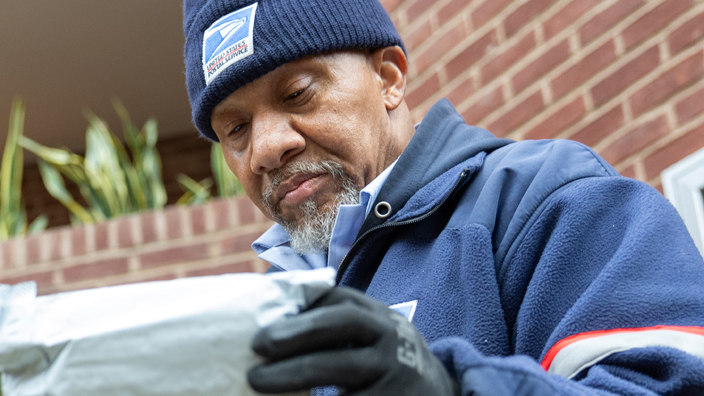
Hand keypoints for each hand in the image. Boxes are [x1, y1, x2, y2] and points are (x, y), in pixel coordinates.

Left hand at [248, 287, 459, 394]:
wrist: (434, 393)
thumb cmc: (382, 361)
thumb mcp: (370, 334)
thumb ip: (333, 322)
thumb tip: (272, 313)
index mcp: (381, 316)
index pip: (341, 301)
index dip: (300, 310)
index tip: (261, 329)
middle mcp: (392, 337)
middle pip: (343, 324)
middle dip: (296, 333)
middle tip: (256, 347)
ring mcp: (396, 371)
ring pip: (342, 367)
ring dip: (295, 373)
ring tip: (257, 381)